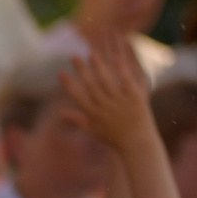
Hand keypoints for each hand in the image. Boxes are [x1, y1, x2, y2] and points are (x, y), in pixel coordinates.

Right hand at [59, 32, 154, 148]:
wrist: (137, 144)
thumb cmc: (113, 138)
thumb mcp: (93, 130)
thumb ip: (77, 119)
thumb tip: (60, 112)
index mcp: (93, 114)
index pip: (77, 96)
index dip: (68, 84)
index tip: (60, 72)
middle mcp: (104, 107)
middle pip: (90, 85)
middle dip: (81, 70)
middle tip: (73, 56)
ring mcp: (120, 102)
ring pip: (106, 81)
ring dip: (98, 66)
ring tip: (92, 53)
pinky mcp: (135, 98)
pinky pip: (126, 81)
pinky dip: (120, 69)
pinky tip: (116, 57)